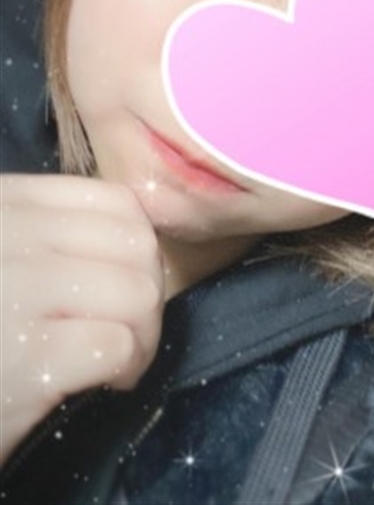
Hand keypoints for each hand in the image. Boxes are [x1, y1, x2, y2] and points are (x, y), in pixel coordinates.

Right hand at [1, 174, 164, 464]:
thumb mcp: (6, 254)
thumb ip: (52, 234)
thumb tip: (136, 242)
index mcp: (6, 202)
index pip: (115, 201)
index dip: (140, 246)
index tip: (126, 281)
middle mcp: (9, 235)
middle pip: (136, 245)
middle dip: (149, 291)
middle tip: (129, 328)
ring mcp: (16, 291)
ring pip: (137, 292)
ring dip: (144, 334)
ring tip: (119, 360)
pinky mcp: (29, 358)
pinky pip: (117, 344)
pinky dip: (126, 366)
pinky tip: (104, 382)